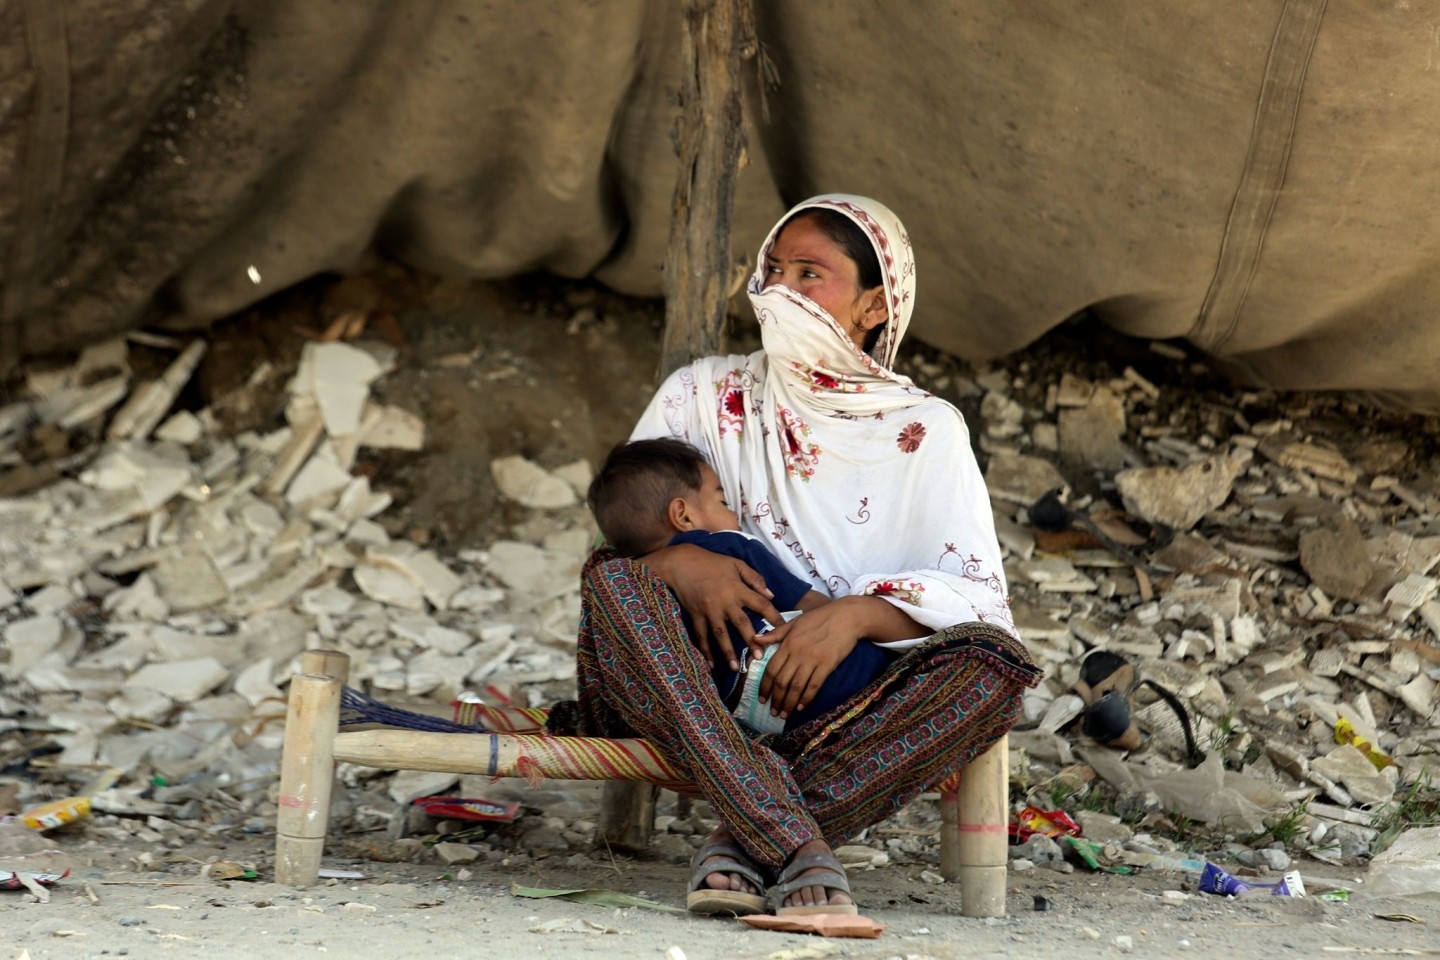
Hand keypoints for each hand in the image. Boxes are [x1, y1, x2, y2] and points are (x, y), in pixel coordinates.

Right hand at [640, 543, 784, 669]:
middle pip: (741, 623)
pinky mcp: (696, 615)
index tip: (783, 630)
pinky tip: (711, 663)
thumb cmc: (712, 562)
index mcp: (737, 588)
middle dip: (751, 640)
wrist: (682, 563)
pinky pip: (701, 635)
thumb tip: (771, 595)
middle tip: (760, 657)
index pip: (760, 604)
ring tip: (736, 668)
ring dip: (728, 652)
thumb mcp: (736, 564)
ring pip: (720, 634)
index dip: (773, 616)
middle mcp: (725, 601)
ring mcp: (709, 610)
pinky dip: (705, 650)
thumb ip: (755, 578)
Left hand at [757, 597, 870, 717]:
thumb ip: (775, 633)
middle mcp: (797, 653)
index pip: (771, 669)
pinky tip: (801, 707)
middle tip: (773, 712)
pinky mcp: (827, 665)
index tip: (761, 698)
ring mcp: (812, 660)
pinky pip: (814, 686)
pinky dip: (806, 698)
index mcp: (788, 643)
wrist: (847, 617)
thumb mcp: (795, 622)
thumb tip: (755, 639)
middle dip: (775, 699)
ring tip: (784, 714)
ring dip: (789, 703)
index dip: (765, 686)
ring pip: (796, 687)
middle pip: (781, 681)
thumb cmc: (820, 618)